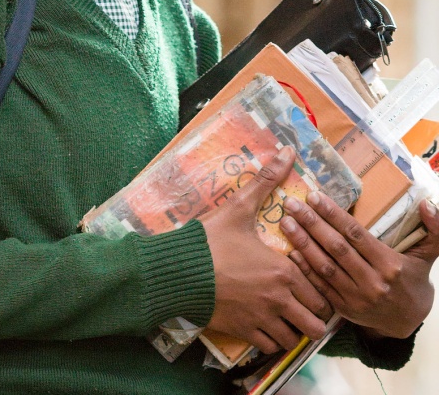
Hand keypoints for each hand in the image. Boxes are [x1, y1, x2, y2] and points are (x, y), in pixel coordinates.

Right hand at [199, 146, 331, 353]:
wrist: (176, 269)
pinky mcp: (243, 333)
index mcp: (283, 271)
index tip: (308, 282)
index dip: (318, 288)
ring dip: (292, 329)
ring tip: (283, 315)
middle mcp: (279, 299)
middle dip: (311, 314)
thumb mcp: (238, 208)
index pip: (320, 291)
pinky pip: (271, 347)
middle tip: (300, 302)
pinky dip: (271, 339)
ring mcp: (261, 320)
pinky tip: (263, 323)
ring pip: (295, 339)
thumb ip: (266, 181)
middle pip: (315, 322)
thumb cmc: (209, 239)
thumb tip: (286, 150)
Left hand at [281, 193, 438, 338]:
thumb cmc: (412, 279)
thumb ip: (433, 230)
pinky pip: (319, 286)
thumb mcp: (426, 256)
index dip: (333, 215)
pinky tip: (289, 250)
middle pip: (336, 248)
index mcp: (390, 264)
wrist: (407, 322)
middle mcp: (372, 282)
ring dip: (302, 243)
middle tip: (291, 203)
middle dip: (311, 223)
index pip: (356, 235)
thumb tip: (428, 203)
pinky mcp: (342, 308)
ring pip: (324, 267)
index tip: (314, 196)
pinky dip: (303, 268)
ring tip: (285, 222)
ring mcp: (355, 298)